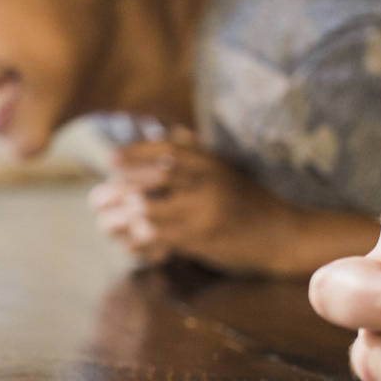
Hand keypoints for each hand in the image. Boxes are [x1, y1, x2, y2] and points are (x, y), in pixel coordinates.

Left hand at [87, 130, 292, 272]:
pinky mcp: (202, 240)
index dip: (134, 153)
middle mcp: (206, 184)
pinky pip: (158, 240)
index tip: (109, 161)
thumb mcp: (226, 171)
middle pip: (149, 182)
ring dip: (119, 222)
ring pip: (147, 214)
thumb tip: (163, 134)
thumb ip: (196, 156)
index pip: (166, 150)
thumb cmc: (250, 201)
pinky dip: (138, 244)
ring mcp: (204, 213)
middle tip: (96, 200)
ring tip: (105, 226)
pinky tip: (129, 246)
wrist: (284, 235)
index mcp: (211, 163)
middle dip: (116, 192)